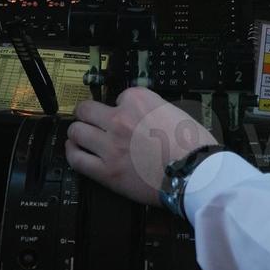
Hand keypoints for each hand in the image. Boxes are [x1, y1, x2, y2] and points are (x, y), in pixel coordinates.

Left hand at [64, 87, 217, 206]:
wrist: (197, 173)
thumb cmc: (194, 147)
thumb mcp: (176, 112)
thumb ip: (154, 108)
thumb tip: (144, 114)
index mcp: (139, 100)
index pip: (117, 96)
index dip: (120, 106)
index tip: (120, 113)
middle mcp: (120, 119)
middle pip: (86, 109)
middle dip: (87, 114)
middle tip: (89, 119)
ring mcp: (110, 145)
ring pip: (77, 131)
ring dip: (77, 132)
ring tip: (79, 135)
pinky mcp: (107, 171)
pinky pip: (77, 159)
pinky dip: (72, 153)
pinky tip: (74, 151)